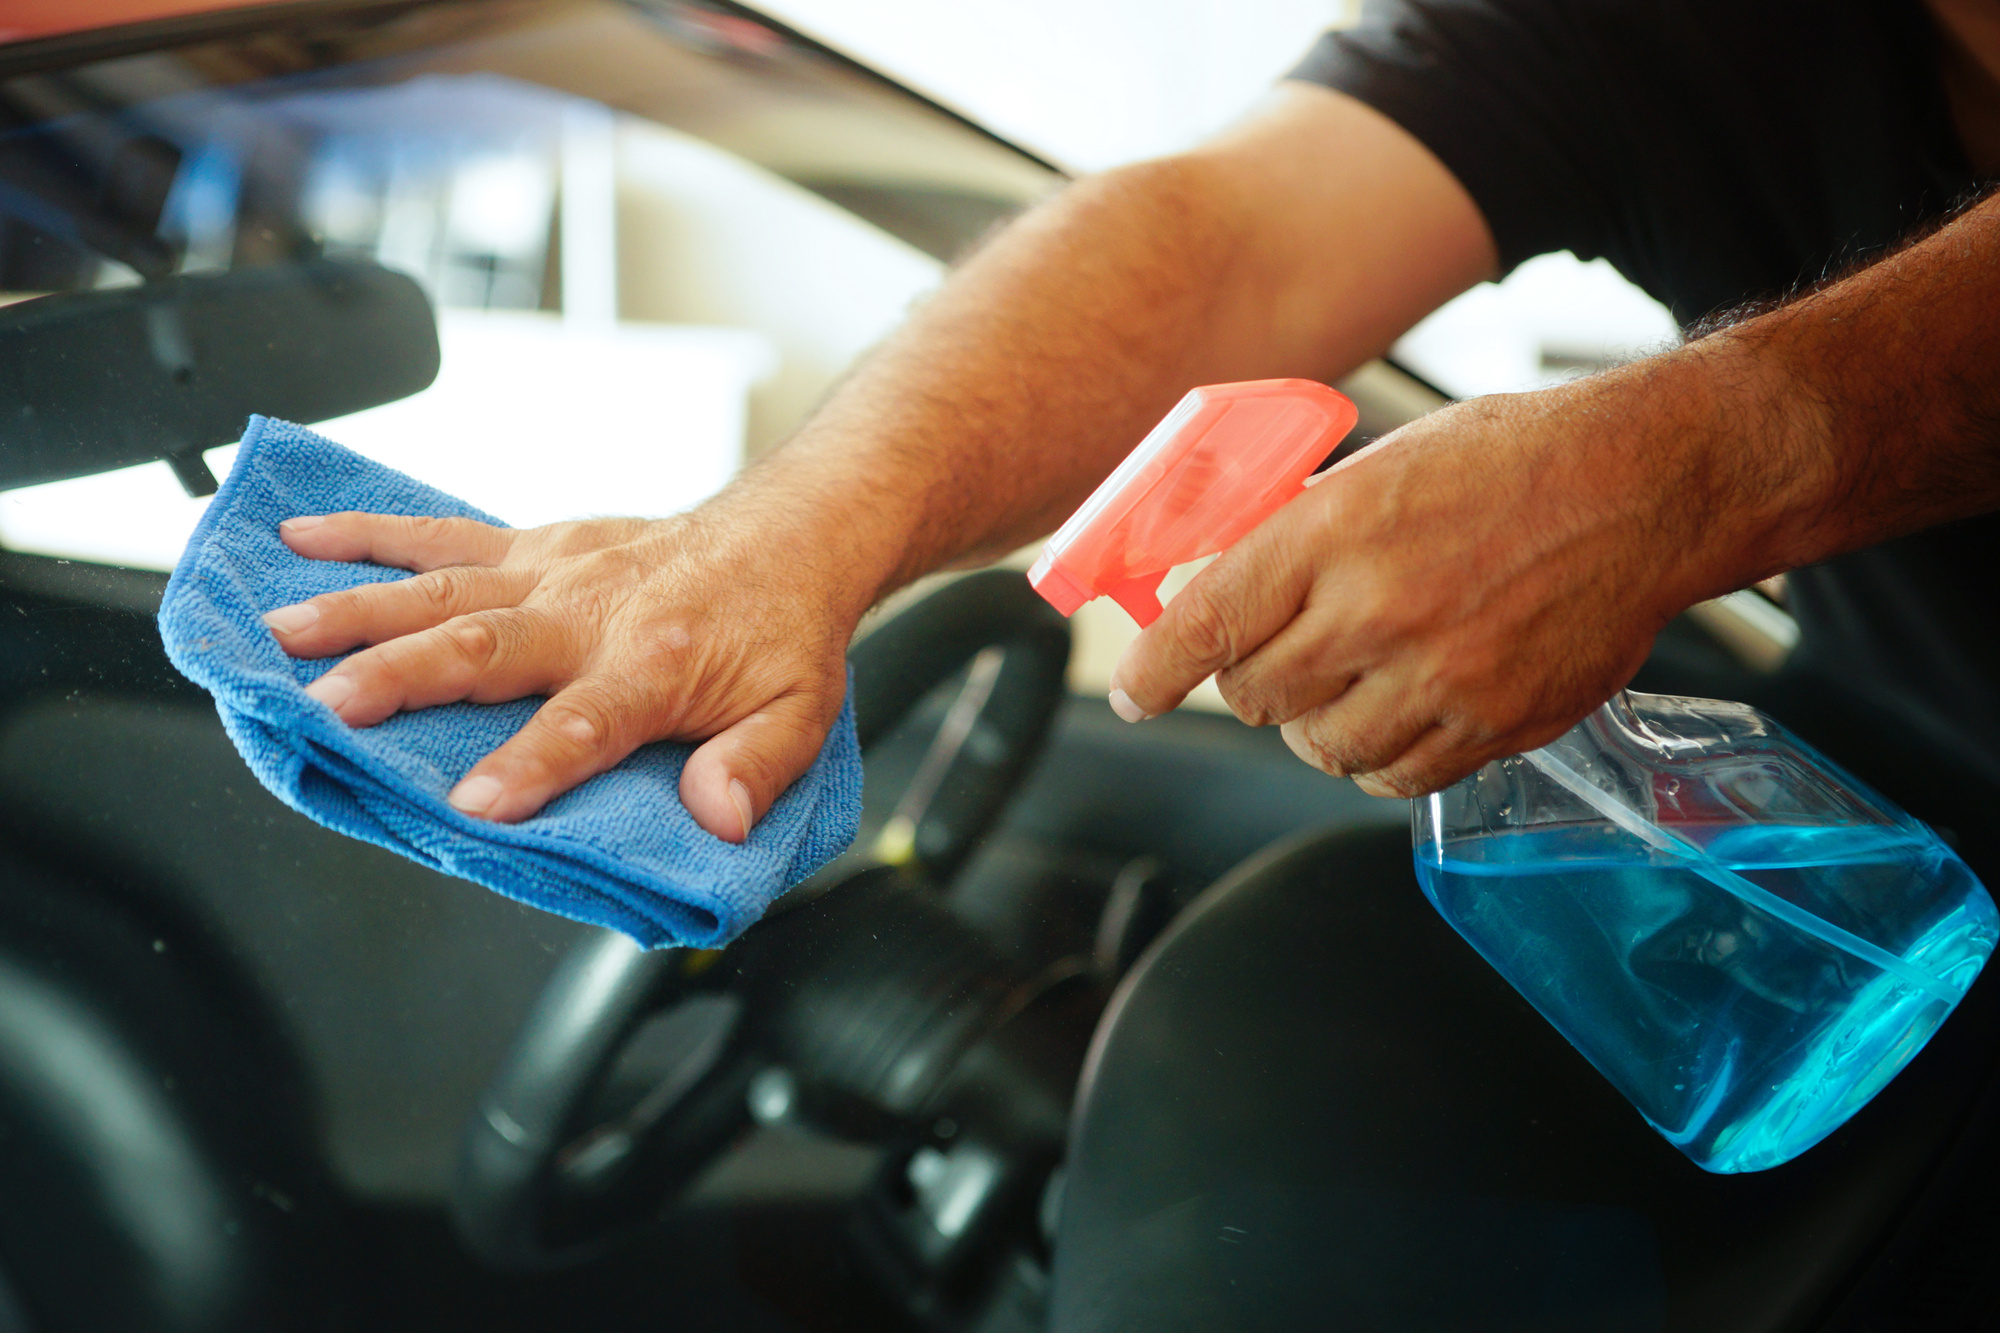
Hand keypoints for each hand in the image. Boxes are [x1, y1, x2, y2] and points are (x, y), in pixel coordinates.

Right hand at [260, 507, 865, 839]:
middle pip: (485, 648)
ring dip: (358, 609)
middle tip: (327, 709)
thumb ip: (758, 767)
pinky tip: (301, 538)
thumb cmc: (782, 634)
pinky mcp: (535, 545)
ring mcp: (554, 572)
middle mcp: (591, 612)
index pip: (583, 724)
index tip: (474, 806)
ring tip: (280, 632)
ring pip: (443, 589)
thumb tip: (721, 816)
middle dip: (400, 679)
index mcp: (653, 666)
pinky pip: (443, 535)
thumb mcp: (803, 715)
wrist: (788, 537)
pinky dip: (371, 534)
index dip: (530, 766)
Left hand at [1107, 354, 1788, 796]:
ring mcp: (1438, 678)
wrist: (1645, 486)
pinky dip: (1377, 759)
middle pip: (1254, 696)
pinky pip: (1394, 778)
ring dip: (1313, 724)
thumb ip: (1299, 537)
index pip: (1207, 624)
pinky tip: (1395, 714)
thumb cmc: (1512, 461)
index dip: (1155, 672)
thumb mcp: (1380, 466)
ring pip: (1318, 747)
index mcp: (1335, 530)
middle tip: (1274, 657)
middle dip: (1248, 683)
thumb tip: (1224, 589)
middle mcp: (1377, 610)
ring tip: (1347, 681)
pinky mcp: (1492, 726)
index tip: (1135, 696)